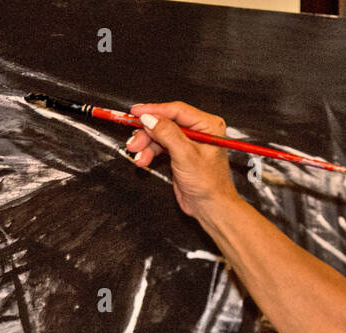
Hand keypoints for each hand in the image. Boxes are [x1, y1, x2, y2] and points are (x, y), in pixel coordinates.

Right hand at [127, 100, 241, 219]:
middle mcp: (198, 130)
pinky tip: (143, 160)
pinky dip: (149, 153)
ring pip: (160, 135)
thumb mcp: (186, 156)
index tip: (137, 112)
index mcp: (207, 125)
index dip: (154, 111)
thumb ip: (167, 134)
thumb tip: (150, 118)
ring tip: (138, 154)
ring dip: (146, 144)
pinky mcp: (179, 154)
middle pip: (165, 122)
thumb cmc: (209, 185)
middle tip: (135, 141)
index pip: (176, 110)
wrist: (211, 207)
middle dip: (147, 132)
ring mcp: (188, 142)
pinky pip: (160, 147)